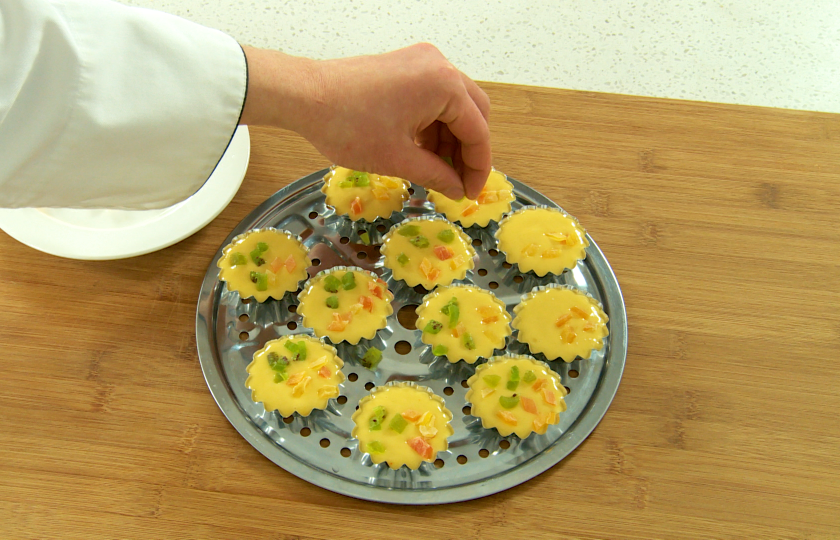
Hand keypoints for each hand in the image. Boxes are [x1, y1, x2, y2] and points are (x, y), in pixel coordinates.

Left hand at [239, 44, 491, 199]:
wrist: (303, 95)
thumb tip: (456, 190)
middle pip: (473, 113)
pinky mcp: (405, 65)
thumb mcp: (397, 158)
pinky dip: (432, 124)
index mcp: (445, 85)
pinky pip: (433, 97)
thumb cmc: (348, 126)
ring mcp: (422, 62)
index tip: (471, 194)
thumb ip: (436, 175)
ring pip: (454, 106)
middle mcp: (440, 66)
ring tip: (435, 171)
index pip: (477, 132)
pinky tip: (420, 150)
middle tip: (456, 183)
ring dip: (449, 139)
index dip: (478, 168)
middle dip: (467, 151)